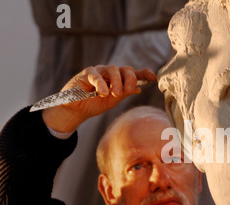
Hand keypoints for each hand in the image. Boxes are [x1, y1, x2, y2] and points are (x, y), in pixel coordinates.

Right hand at [42, 65, 156, 132]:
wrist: (76, 109)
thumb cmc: (94, 103)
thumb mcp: (113, 100)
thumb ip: (124, 93)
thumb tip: (139, 89)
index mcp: (119, 79)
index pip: (134, 73)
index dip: (144, 74)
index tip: (153, 78)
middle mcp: (110, 73)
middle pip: (126, 69)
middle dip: (129, 80)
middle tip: (126, 92)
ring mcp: (99, 71)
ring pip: (113, 69)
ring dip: (117, 82)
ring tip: (115, 94)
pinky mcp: (86, 74)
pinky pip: (95, 75)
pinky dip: (101, 84)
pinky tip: (103, 93)